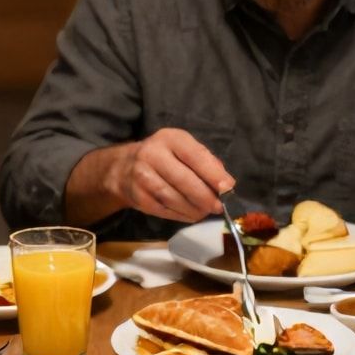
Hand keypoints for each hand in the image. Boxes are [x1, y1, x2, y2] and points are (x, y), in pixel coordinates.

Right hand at [103, 128, 234, 222]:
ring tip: (206, 212)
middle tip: (219, 207)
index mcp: (170, 138)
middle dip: (205, 197)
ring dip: (194, 209)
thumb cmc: (165, 157)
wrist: (126, 168)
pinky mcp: (138, 197)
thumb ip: (207, 163)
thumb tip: (226, 185)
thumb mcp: (184, 149)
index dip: (213, 174)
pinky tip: (191, 214)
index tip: (228, 188)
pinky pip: (164, 210)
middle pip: (183, 180)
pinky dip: (182, 215)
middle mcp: (152, 154)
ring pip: (174, 198)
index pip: (194, 156)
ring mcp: (142, 177)